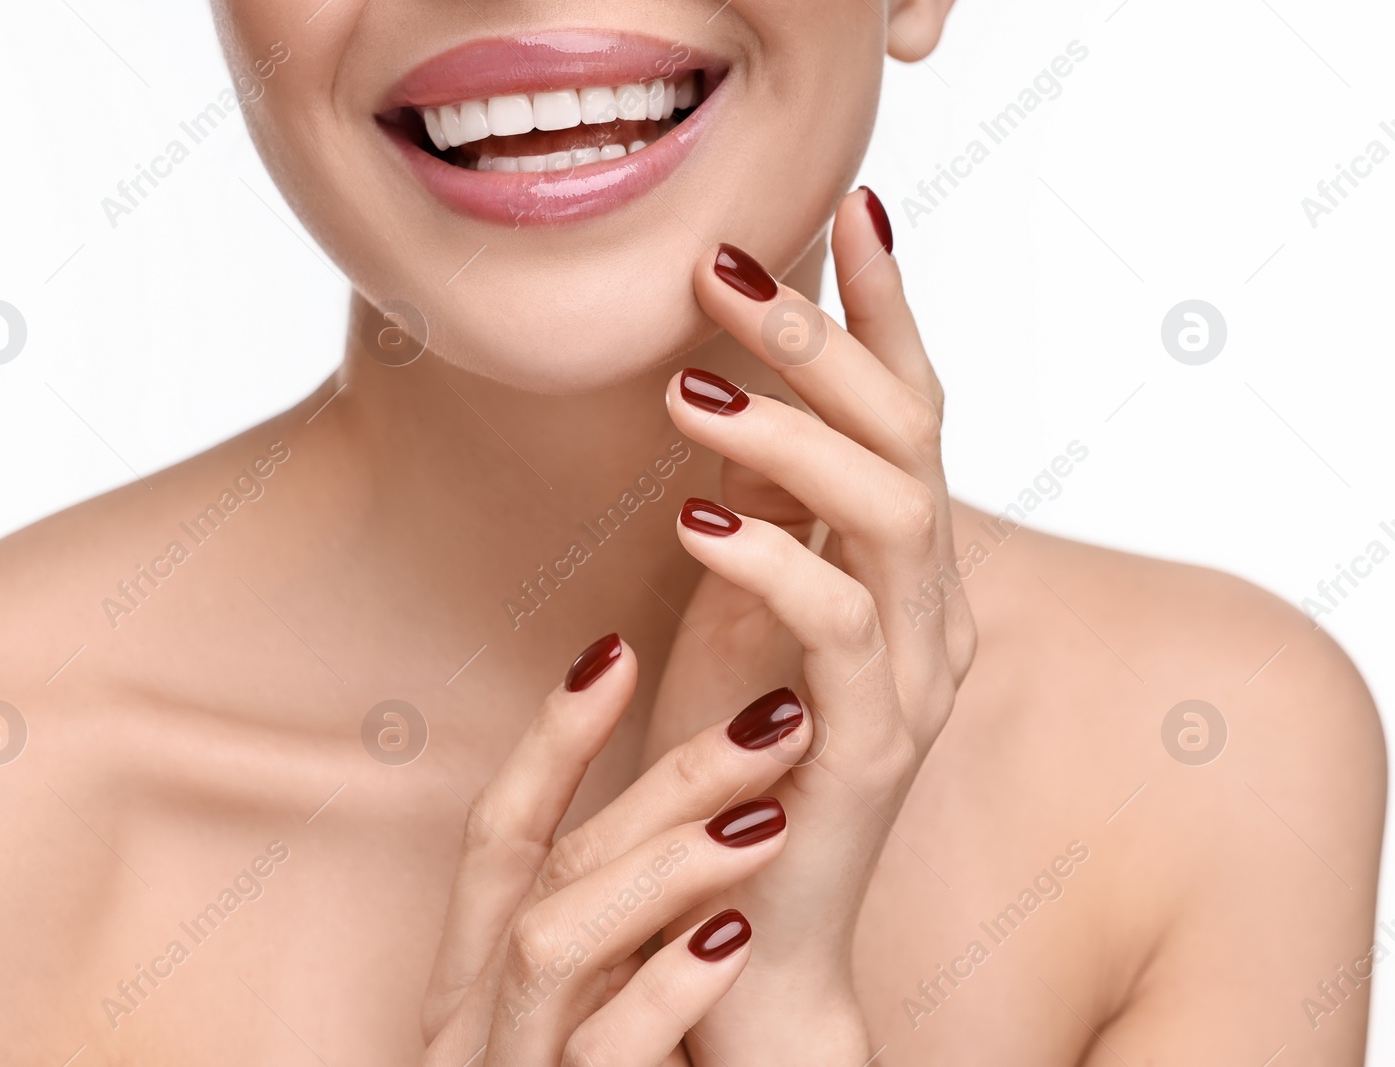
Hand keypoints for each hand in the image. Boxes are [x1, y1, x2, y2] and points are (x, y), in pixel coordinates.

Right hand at [420, 634, 815, 1065]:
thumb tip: (690, 804)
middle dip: (665, 784)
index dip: (553, 737)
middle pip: (550, 866)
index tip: (618, 649)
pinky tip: (737, 939)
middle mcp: (471, 1021)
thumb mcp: (585, 1008)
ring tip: (769, 820)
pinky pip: (605, 1050)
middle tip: (774, 720)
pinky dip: (666, 987)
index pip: (499, 831)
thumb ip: (609, 924)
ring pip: (552, 938)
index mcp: (471, 977)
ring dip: (666, 868)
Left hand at [645, 187, 977, 1062]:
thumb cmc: (734, 759)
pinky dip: (772, 557)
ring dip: (792, 434)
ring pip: (893, 511)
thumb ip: (758, 509)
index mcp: (908, 572)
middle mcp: (934, 609)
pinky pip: (840, 623)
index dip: (885, 309)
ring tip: (689, 390)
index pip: (911, 412)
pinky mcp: (873, 743)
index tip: (848, 209)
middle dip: (822, 339)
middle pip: (910, 435)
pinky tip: (697, 520)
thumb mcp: (739, 607)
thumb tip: (730, 391)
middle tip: (728, 269)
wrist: (745, 925)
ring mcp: (916, 675)